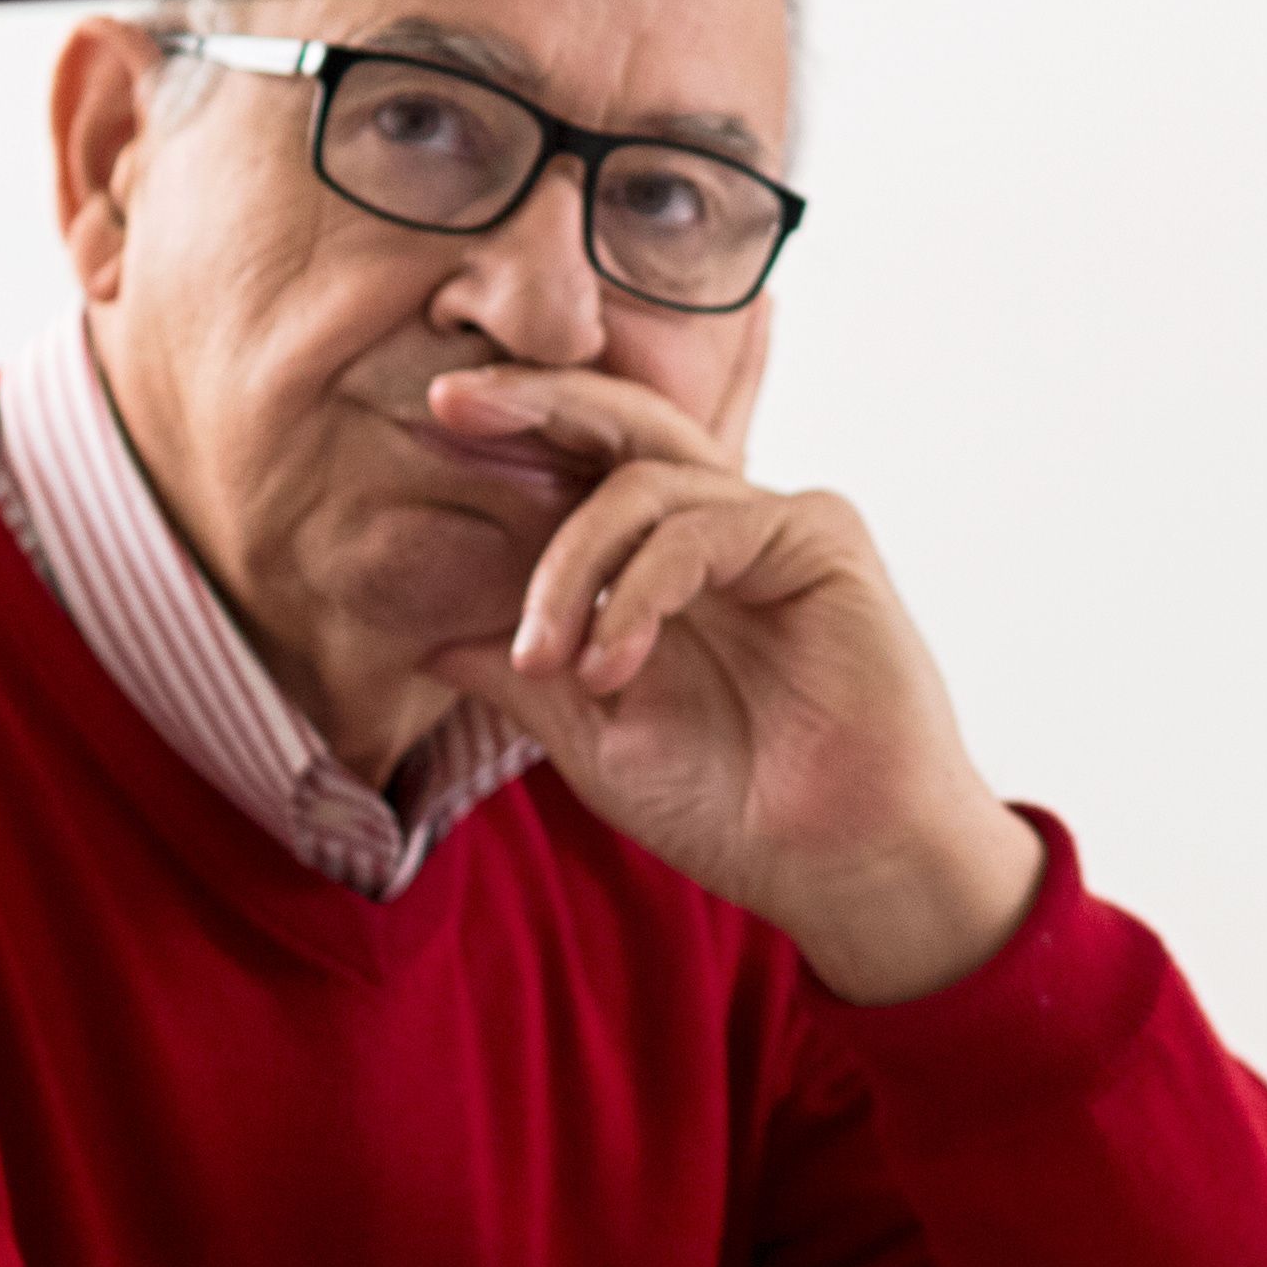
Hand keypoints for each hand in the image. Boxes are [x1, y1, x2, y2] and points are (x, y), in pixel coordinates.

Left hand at [426, 365, 1045, 1002]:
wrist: (842, 867)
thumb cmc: (738, 810)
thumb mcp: (593, 739)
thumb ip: (523, 679)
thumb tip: (426, 642)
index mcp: (667, 566)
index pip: (583, 470)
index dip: (512, 438)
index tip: (425, 426)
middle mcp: (718, 528)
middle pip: (620, 424)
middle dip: (531, 400)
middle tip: (448, 401)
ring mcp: (771, 525)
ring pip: (641, 483)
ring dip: (569, 569)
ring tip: (541, 658)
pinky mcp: (817, 537)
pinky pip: (697, 529)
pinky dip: (637, 589)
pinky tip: (610, 663)